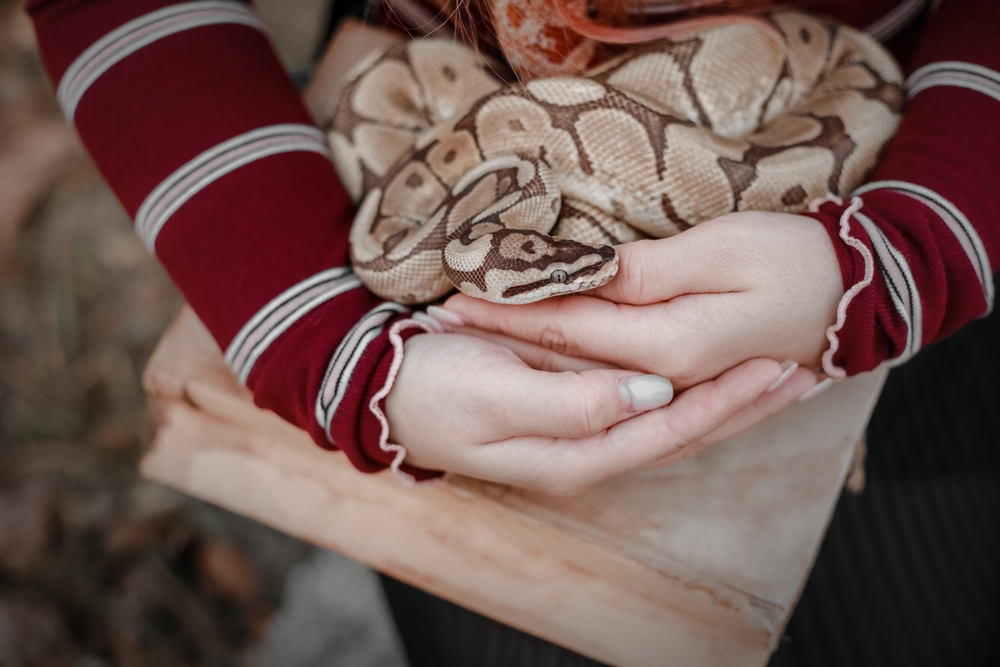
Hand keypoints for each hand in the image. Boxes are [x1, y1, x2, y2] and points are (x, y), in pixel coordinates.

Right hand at [384, 331, 814, 494]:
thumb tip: (649, 396)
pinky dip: (691, 383)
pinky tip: (714, 368)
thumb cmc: (434, 388)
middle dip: (745, 403)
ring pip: (673, 416)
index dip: (726, 401)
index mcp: (576, 453)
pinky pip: (647, 399)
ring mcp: (582, 430)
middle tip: (805, 368)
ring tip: (780, 370)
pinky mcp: (574, 405)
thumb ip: (574, 400)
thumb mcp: (495, 393)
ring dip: (727, 395)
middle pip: (686, 431)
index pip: (672, 430)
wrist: (386, 389)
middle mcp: (590, 449)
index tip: (777, 367)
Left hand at [437, 211, 843, 388]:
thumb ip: (650, 278)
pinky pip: (616, 381)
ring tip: (471, 344)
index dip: (508, 314)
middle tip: (444, 326)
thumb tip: (592, 295)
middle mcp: (664, 379)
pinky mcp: (682, 377)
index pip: (566, 332)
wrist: (864, 292)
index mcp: (670, 349)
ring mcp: (673, 384)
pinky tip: (539, 362)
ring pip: (584, 377)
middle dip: (504, 343)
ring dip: (528, 358)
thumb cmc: (799, 262)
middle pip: (566, 362)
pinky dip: (572, 369)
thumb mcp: (725, 254)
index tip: (454, 301)